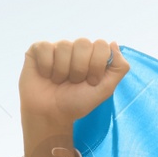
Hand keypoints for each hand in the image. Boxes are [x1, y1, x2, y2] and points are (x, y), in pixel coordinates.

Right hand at [19, 39, 129, 156]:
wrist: (51, 113)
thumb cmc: (78, 102)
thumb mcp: (105, 89)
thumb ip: (119, 68)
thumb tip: (114, 43)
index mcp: (93, 56)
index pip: (102, 45)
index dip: (97, 65)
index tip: (92, 82)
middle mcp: (76, 49)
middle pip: (84, 43)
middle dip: (81, 68)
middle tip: (75, 82)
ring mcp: (57, 48)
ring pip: (64, 46)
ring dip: (63, 70)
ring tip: (59, 81)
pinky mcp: (38, 50)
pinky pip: (45, 47)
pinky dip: (47, 66)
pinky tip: (46, 75)